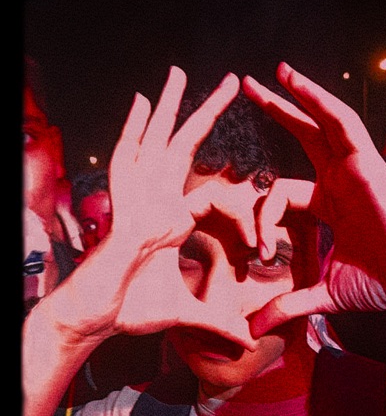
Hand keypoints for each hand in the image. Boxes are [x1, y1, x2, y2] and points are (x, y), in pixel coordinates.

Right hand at [110, 67, 256, 348]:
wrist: (95, 318)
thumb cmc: (131, 308)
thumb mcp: (184, 312)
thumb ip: (217, 321)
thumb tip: (248, 342)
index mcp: (174, 219)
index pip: (211, 190)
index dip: (240, 197)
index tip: (260, 206)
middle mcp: (157, 201)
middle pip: (186, 148)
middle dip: (207, 114)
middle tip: (233, 82)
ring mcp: (139, 201)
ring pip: (157, 143)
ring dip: (169, 108)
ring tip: (180, 74)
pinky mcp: (124, 208)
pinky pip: (126, 161)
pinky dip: (132, 130)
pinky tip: (141, 99)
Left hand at [243, 62, 385, 335]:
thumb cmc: (381, 285)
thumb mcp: (322, 292)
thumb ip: (286, 304)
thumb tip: (253, 332)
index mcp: (329, 204)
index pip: (278, 195)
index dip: (260, 221)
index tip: (258, 252)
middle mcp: (339, 179)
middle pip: (302, 137)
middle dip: (277, 112)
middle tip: (247, 89)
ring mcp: (353, 168)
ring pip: (321, 122)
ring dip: (294, 97)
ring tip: (271, 72)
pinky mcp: (365, 162)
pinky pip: (339, 122)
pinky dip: (317, 100)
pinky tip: (291, 79)